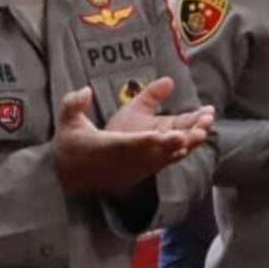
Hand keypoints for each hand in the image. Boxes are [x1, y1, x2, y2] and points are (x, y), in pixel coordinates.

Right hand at [49, 77, 215, 197]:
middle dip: (176, 142)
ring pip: (161, 160)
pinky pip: (160, 164)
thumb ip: (73, 104)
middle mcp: (121, 163)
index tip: (164, 136)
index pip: (128, 145)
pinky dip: (176, 153)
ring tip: (203, 130)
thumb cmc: (68, 145)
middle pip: (153, 153)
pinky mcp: (136, 175)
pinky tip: (192, 141)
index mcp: (104, 148)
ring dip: (182, 146)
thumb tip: (85, 90)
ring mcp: (130, 171)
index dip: (147, 142)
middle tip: (197, 131)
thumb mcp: (66, 122)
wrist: (65, 177)